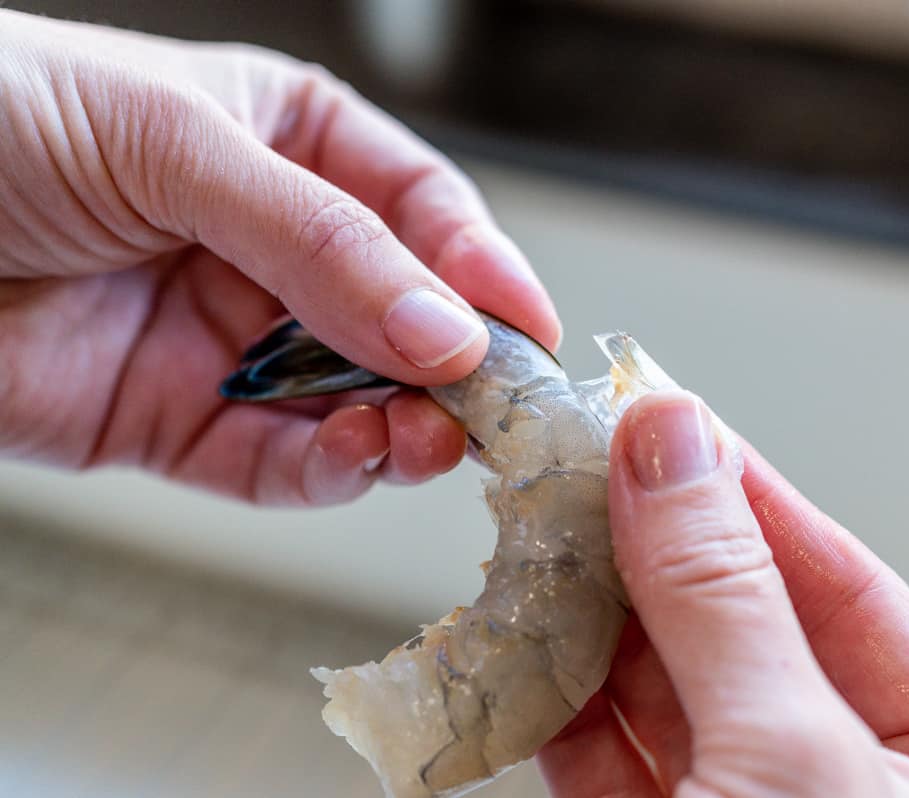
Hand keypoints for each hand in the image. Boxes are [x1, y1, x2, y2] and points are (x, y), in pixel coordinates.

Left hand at [0, 11, 558, 503]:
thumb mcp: (178, 145)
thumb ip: (321, 242)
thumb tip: (446, 329)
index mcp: (293, 147)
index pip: (421, 209)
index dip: (479, 265)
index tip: (524, 325)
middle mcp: (278, 250)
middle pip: (406, 317)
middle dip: (454, 364)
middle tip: (490, 404)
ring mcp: (233, 343)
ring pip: (356, 401)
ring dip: (402, 428)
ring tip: (424, 437)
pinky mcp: (182, 425)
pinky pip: (281, 464)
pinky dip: (328, 473)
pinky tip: (355, 458)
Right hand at [538, 392, 908, 796]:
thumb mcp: (788, 761)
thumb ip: (726, 603)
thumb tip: (673, 446)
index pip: (853, 590)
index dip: (753, 495)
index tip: (671, 420)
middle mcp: (860, 787)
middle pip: (747, 631)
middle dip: (659, 549)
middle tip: (591, 459)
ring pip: (671, 690)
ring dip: (596, 614)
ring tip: (546, 531)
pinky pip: (613, 756)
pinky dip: (563, 701)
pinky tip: (531, 633)